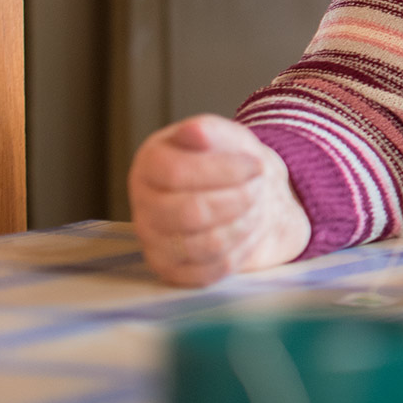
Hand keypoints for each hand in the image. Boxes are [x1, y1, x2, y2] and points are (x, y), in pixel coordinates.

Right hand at [128, 114, 311, 286]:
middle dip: (239, 199)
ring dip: (244, 223)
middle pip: (190, 213)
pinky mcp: (174, 272)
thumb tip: (195, 131)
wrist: (246, 194)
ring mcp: (155, 243)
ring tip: (256, 206)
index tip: (257, 165)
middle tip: (259, 187)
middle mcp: (144, 206)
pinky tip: (246, 230)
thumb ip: (210, 130)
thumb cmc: (231, 162)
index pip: (176, 173)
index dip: (224, 170)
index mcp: (149, 166)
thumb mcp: (226, 136)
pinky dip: (240, 250)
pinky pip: (210, 271)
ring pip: (205, 244)